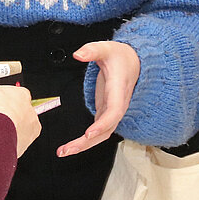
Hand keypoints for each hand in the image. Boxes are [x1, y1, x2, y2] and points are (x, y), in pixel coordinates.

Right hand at [0, 48, 40, 156]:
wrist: (0, 136)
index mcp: (21, 96)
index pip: (16, 92)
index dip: (5, 94)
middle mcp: (28, 113)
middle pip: (18, 110)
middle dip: (7, 113)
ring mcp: (27, 130)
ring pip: (20, 127)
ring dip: (9, 128)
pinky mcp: (24, 145)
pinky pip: (18, 142)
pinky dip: (8, 142)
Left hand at [57, 40, 140, 156]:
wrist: (134, 62)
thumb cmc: (121, 56)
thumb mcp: (107, 47)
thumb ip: (92, 50)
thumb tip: (77, 54)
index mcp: (118, 91)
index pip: (113, 112)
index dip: (102, 124)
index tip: (89, 133)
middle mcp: (117, 105)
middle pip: (105, 130)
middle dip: (86, 143)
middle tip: (66, 150)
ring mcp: (111, 111)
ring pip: (101, 135)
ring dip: (83, 145)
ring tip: (63, 151)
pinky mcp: (106, 112)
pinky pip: (97, 131)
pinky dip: (85, 140)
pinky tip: (71, 146)